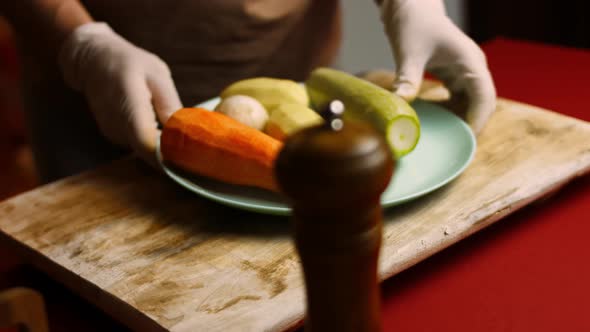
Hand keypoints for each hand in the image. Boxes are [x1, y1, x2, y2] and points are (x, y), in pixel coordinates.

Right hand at [59, 22, 181, 164]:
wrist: (94, 61)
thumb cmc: (129, 63)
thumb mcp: (157, 75)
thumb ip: (169, 103)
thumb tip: (184, 129)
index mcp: (130, 108)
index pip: (148, 145)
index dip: (169, 154)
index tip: (189, 155)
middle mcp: (119, 127)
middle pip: (149, 153)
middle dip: (172, 153)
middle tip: (194, 147)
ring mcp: (114, 134)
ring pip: (145, 151)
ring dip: (163, 146)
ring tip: (180, 133)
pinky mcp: (115, 136)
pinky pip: (139, 144)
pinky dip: (153, 140)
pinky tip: (162, 128)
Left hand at [380, 0, 495, 133]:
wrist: (411, 5)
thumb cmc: (413, 22)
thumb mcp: (409, 52)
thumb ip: (407, 78)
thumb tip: (400, 104)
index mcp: (470, 61)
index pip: (484, 97)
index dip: (477, 120)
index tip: (464, 140)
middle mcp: (472, 68)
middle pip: (481, 104)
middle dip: (469, 125)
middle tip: (450, 147)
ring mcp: (464, 71)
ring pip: (470, 104)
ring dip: (458, 120)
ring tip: (441, 139)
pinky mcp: (453, 74)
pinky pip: (457, 99)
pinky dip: (448, 112)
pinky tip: (432, 122)